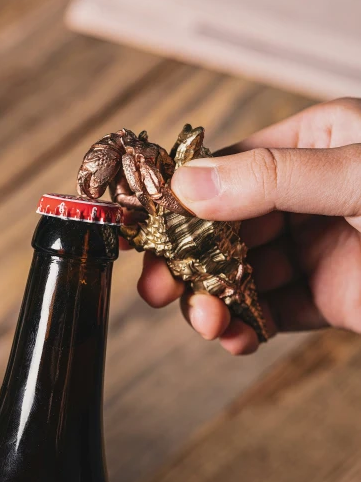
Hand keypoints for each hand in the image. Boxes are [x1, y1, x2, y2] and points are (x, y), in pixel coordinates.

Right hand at [138, 97, 360, 354]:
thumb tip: (186, 185)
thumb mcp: (356, 174)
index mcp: (315, 144)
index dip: (181, 195)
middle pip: (224, 224)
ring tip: (205, 321)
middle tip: (157, 287)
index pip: (229, 165)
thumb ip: (271, 177)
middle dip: (188, 259)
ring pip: (241, 272)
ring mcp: (318, 247)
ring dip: (214, 299)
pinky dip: (246, 327)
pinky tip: (234, 337)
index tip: (143, 224)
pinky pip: (274, 312)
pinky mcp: (331, 296)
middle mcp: (309, 194)